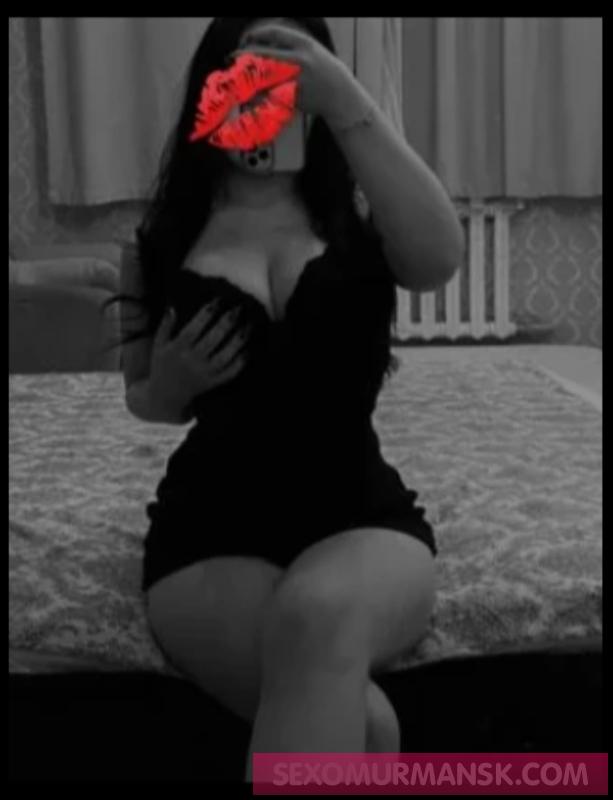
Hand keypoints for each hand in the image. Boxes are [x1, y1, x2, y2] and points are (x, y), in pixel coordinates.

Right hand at [148, 302, 249, 410]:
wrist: (165, 396)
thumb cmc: (162, 365)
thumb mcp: (158, 345)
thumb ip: (165, 326)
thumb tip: (172, 306)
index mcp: (177, 349)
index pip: (194, 329)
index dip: (206, 314)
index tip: (218, 301)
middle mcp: (191, 361)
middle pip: (212, 340)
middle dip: (226, 323)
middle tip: (238, 309)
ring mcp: (204, 373)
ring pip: (225, 357)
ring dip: (238, 342)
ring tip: (248, 326)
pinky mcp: (212, 383)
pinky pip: (229, 373)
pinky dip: (240, 363)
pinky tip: (248, 350)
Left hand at [230, 22, 372, 128]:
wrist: (341, 97)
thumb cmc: (325, 73)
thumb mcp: (312, 51)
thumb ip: (290, 46)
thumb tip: (262, 43)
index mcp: (304, 44)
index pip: (273, 32)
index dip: (255, 34)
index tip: (246, 39)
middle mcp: (300, 59)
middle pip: (263, 52)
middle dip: (245, 54)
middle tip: (233, 56)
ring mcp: (297, 79)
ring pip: (263, 75)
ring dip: (248, 75)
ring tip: (238, 75)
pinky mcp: (294, 97)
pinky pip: (270, 94)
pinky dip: (257, 94)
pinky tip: (250, 94)